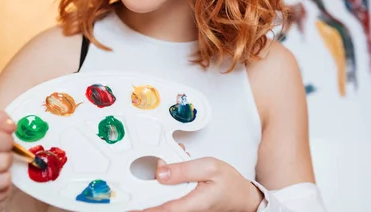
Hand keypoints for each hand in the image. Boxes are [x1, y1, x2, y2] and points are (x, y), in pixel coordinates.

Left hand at [140, 156, 264, 211]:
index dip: (143, 208)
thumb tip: (160, 172)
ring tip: (166, 164)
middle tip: (148, 170)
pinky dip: (166, 183)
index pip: (162, 209)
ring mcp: (184, 209)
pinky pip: (168, 196)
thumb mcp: (209, 168)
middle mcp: (186, 210)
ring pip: (162, 198)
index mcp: (192, 203)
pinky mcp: (183, 205)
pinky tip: (172, 171)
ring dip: (158, 182)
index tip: (128, 204)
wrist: (241, 196)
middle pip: (157, 203)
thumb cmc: (229, 183)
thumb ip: (184, 169)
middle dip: (148, 186)